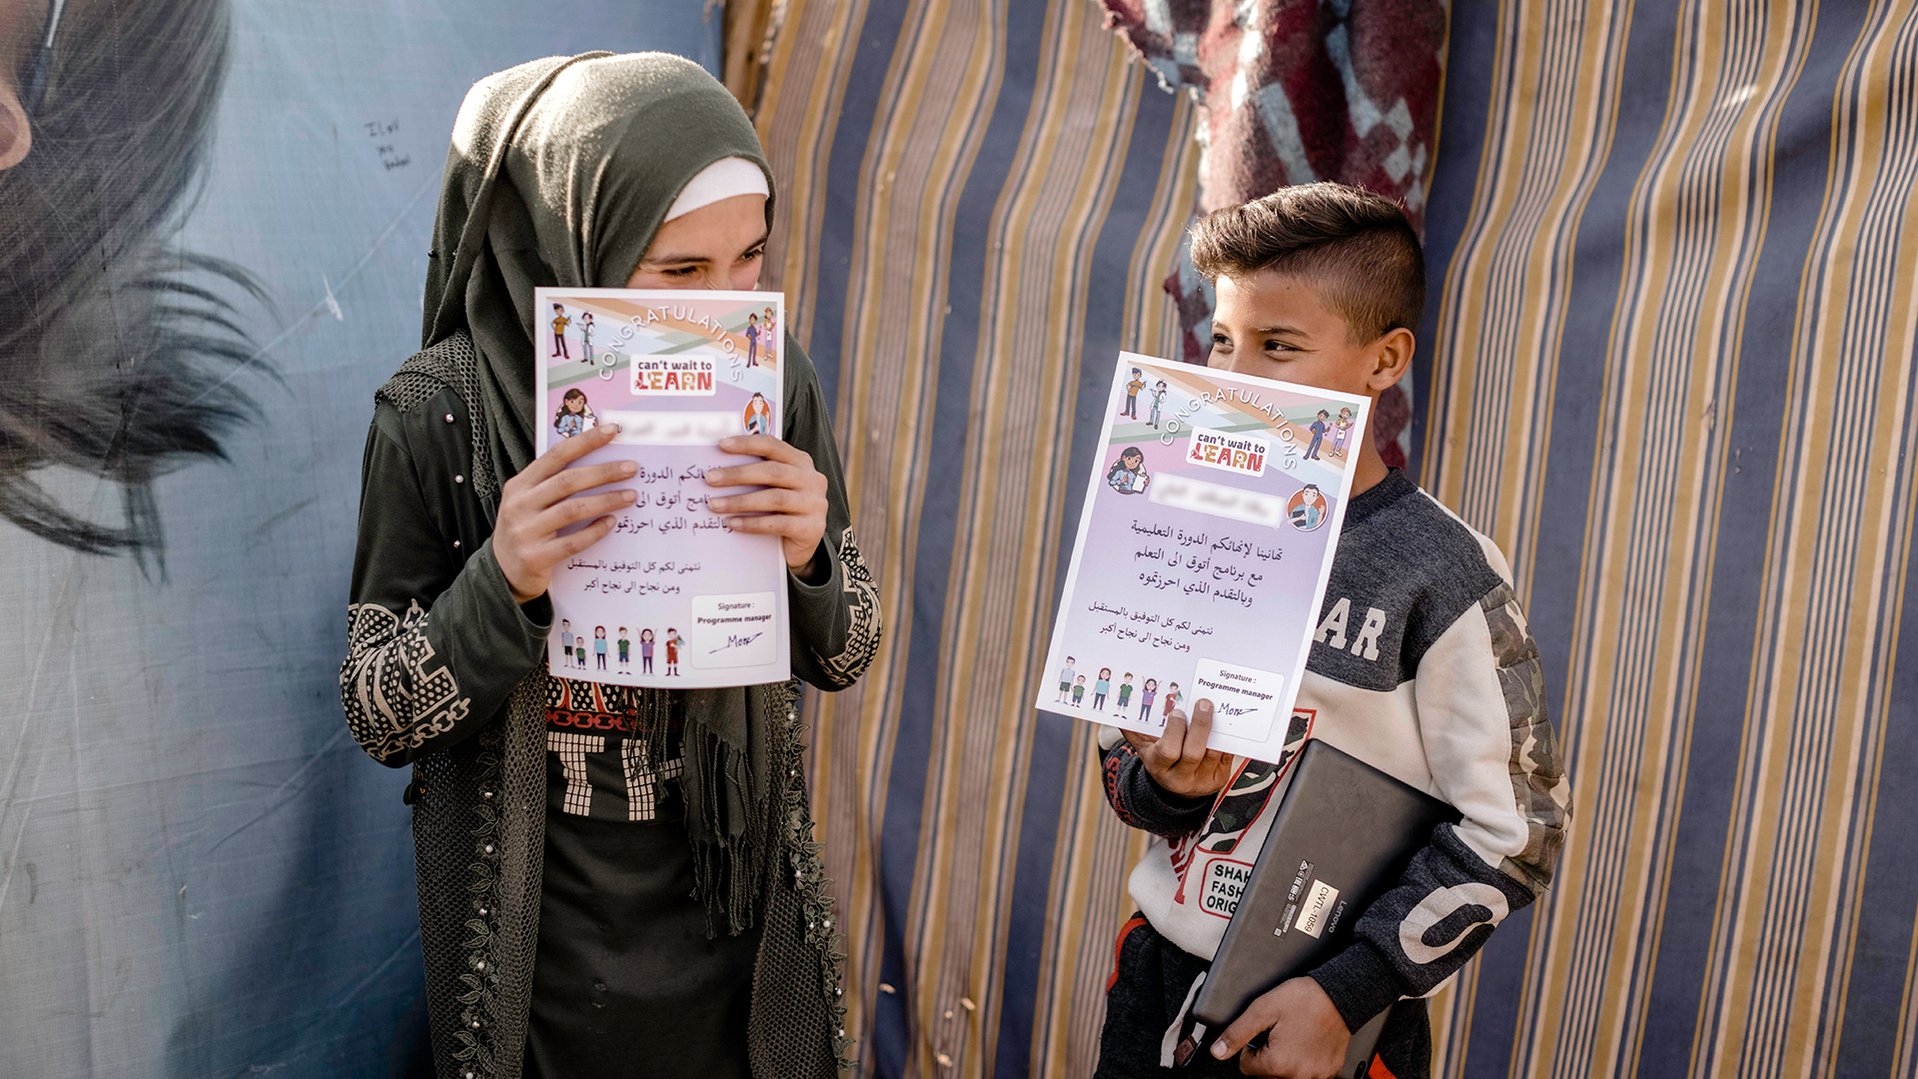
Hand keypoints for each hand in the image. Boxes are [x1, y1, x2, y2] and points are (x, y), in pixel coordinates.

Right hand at [494, 422, 634, 602]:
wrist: (502, 573)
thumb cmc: (525, 530)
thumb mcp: (529, 502)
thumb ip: (553, 484)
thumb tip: (599, 464)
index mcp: (519, 485)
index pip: (556, 456)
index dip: (585, 441)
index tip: (612, 431)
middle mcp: (519, 504)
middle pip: (568, 481)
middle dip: (603, 472)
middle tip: (631, 468)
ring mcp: (525, 531)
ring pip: (572, 509)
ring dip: (606, 500)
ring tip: (630, 496)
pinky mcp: (535, 557)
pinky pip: (572, 542)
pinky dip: (595, 531)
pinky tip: (611, 523)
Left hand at [705, 434, 828, 573]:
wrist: (800, 546)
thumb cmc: (781, 510)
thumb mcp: (773, 487)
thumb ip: (756, 474)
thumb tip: (718, 468)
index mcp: (801, 462)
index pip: (773, 446)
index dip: (747, 444)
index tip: (721, 445)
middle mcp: (812, 480)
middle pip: (772, 472)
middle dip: (737, 474)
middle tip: (710, 479)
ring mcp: (815, 504)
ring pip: (774, 498)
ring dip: (740, 501)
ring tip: (715, 505)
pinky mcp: (811, 528)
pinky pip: (778, 524)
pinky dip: (752, 523)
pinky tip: (732, 523)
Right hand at [1121, 698, 1234, 798]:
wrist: (1177, 788)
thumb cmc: (1160, 759)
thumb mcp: (1144, 748)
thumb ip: (1133, 731)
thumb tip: (1119, 713)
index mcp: (1159, 767)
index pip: (1168, 751)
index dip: (1175, 730)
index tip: (1178, 712)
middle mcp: (1180, 778)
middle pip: (1194, 753)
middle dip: (1201, 726)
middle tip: (1204, 703)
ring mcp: (1202, 780)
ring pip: (1213, 754)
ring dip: (1217, 731)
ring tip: (1217, 710)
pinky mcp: (1219, 779)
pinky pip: (1226, 756)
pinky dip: (1227, 738)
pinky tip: (1226, 723)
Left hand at [1211, 977, 1350, 1077]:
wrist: (1340, 994)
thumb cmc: (1306, 999)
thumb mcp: (1263, 1009)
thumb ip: (1238, 1032)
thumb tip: (1218, 1051)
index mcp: (1278, 1063)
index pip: (1246, 1067)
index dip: (1250, 1046)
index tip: (1261, 1033)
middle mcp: (1298, 1075)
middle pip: (1267, 1073)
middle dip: (1267, 1054)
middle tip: (1278, 1032)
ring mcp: (1316, 1075)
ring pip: (1287, 1075)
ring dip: (1285, 1060)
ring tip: (1292, 1036)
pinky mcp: (1329, 1071)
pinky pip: (1308, 1073)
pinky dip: (1304, 1062)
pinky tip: (1307, 1043)